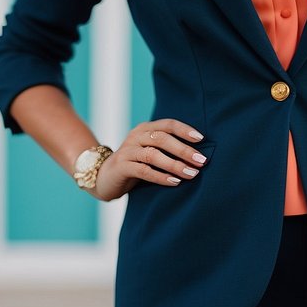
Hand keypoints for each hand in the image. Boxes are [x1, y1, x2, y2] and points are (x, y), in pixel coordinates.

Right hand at [90, 119, 207, 201]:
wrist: (104, 177)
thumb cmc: (135, 165)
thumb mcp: (151, 153)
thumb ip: (168, 150)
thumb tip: (198, 156)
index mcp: (145, 129)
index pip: (167, 124)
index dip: (185, 130)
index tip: (202, 139)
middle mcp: (135, 136)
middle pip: (161, 138)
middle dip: (184, 149)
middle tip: (201, 161)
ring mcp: (127, 151)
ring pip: (153, 154)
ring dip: (175, 164)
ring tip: (191, 173)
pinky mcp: (121, 167)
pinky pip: (143, 170)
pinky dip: (160, 176)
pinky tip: (175, 182)